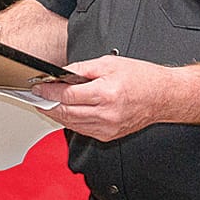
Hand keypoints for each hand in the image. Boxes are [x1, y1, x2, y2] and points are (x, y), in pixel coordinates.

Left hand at [30, 55, 172, 140]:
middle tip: (36, 96)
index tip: (38, 87)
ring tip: (45, 104)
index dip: (49, 91)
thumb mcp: (109, 63)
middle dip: (47, 104)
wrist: (163, 96)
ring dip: (56, 115)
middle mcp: (106, 114)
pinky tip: (65, 113)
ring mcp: (108, 128)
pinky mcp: (109, 136)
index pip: (67, 95)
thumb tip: (62, 73)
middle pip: (66, 112)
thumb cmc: (141, 77)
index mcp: (106, 93)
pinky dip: (70, 122)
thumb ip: (83, 69)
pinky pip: (83, 130)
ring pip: (72, 124)